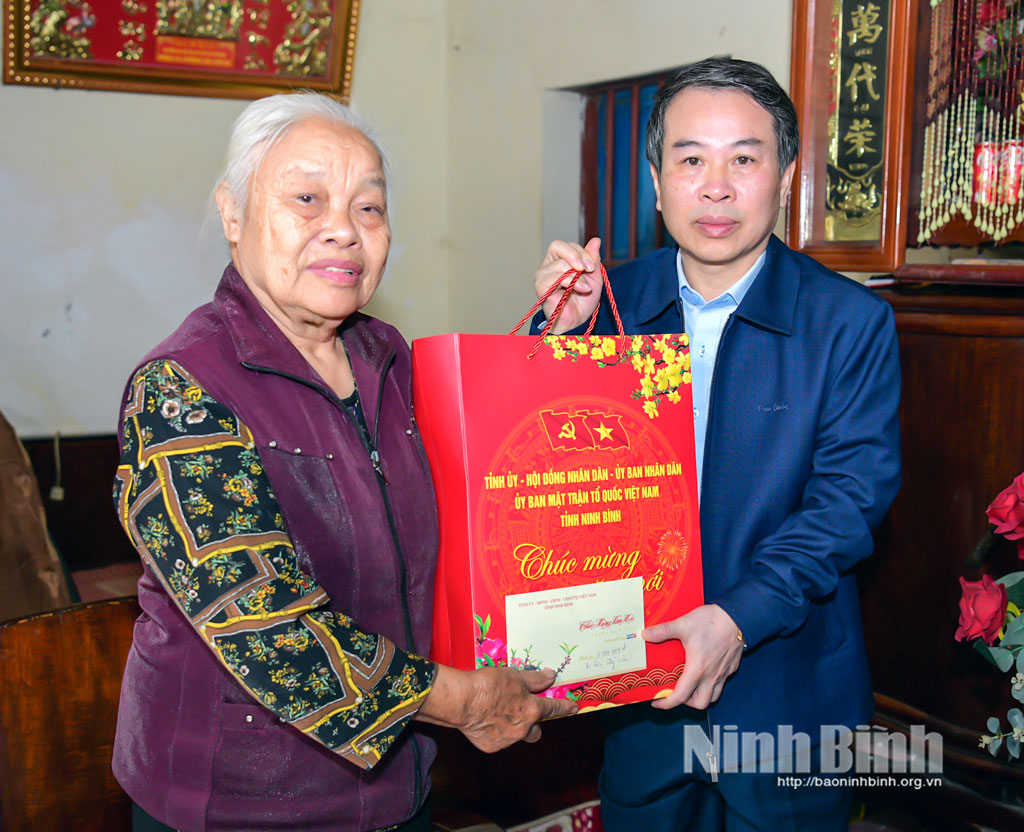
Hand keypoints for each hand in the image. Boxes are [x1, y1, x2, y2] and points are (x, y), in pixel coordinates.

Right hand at [417, 665, 576, 751]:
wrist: (463, 701)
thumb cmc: (489, 685)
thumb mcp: (514, 676)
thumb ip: (535, 679)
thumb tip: (550, 676)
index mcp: (532, 710)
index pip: (553, 707)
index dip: (565, 707)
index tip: (573, 708)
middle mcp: (523, 728)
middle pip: (536, 731)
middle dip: (533, 724)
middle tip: (523, 713)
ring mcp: (508, 740)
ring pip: (517, 736)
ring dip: (514, 728)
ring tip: (498, 714)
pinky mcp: (492, 746)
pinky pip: (499, 740)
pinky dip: (496, 731)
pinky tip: (485, 720)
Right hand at [533, 238, 603, 333]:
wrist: (577, 320)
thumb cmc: (583, 300)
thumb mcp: (593, 276)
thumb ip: (592, 258)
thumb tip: (596, 239)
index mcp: (559, 259)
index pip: (567, 245)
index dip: (582, 252)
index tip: (592, 266)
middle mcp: (548, 265)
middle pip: (558, 246)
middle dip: (577, 256)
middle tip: (588, 269)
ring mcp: (542, 275)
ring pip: (560, 264)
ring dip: (577, 276)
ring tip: (585, 288)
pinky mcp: (541, 287)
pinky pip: (555, 277)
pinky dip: (570, 283)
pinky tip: (577, 291)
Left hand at [642, 604, 743, 709]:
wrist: (739, 617)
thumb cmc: (712, 622)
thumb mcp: (683, 624)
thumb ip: (663, 631)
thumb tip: (645, 634)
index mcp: (697, 669)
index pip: (681, 696)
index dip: (666, 703)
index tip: (656, 702)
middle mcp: (711, 676)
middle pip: (700, 703)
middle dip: (686, 702)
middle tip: (675, 691)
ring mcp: (723, 673)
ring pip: (713, 696)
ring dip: (700, 695)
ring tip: (689, 684)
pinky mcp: (730, 668)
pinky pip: (721, 684)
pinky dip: (710, 684)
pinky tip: (703, 671)